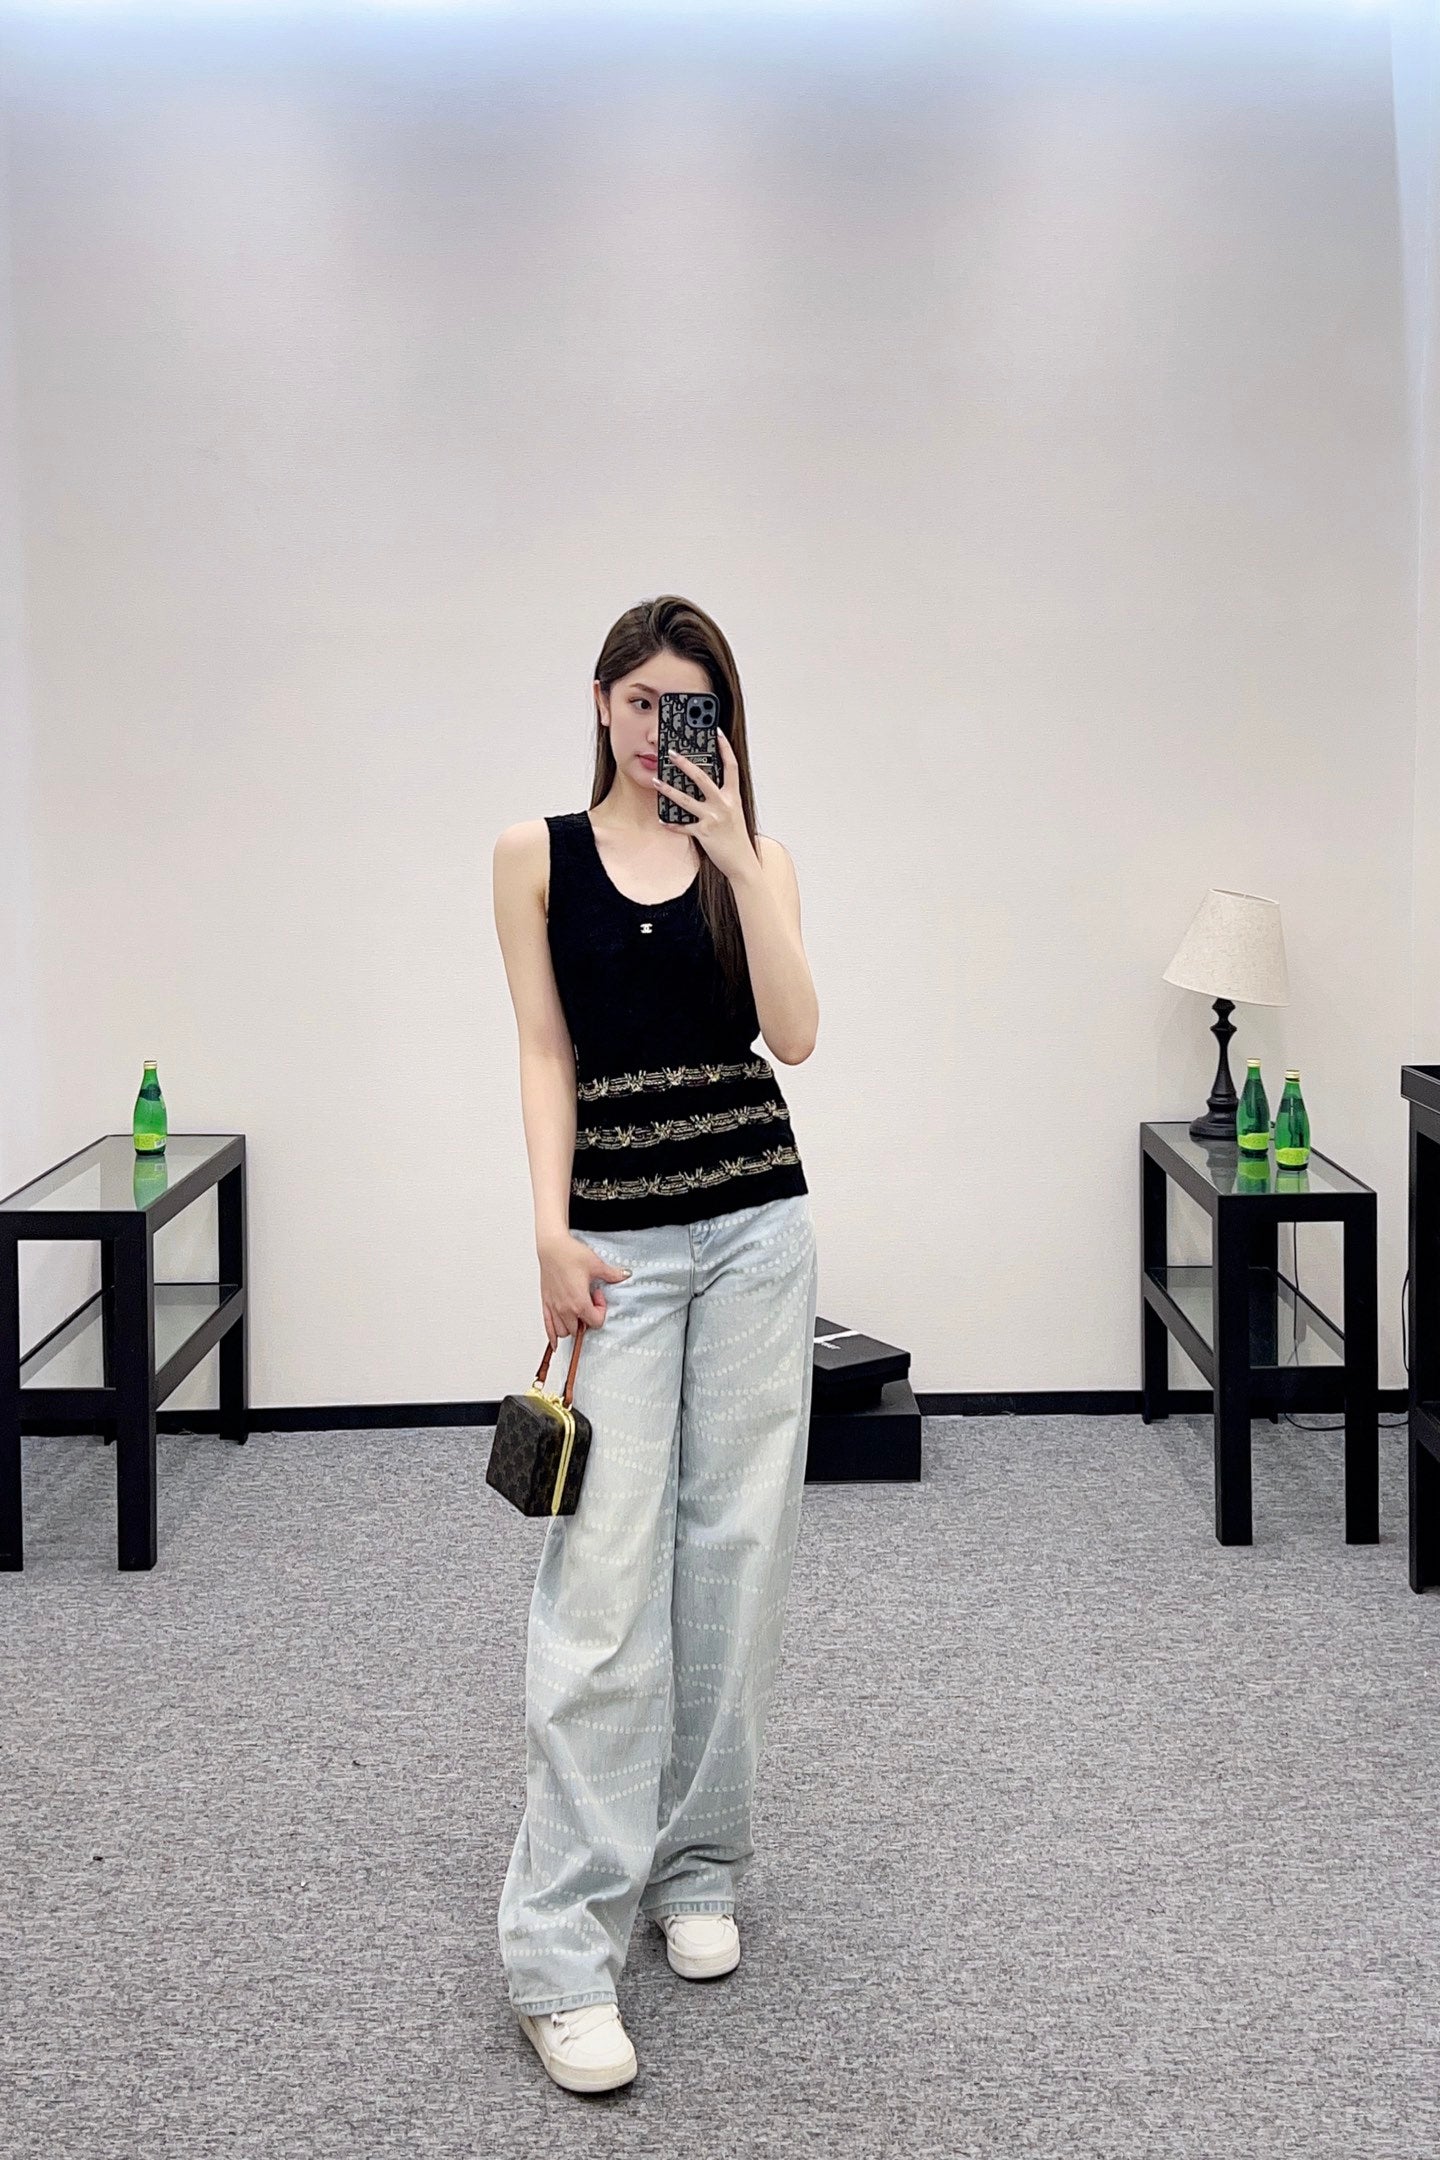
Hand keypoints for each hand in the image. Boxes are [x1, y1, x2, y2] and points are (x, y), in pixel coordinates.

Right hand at [537, 1230, 631, 1347]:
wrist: (551, 1247)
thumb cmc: (570, 1254)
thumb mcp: (596, 1264)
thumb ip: (612, 1274)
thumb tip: (625, 1275)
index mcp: (579, 1302)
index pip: (595, 1322)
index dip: (601, 1310)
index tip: (597, 1294)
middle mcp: (565, 1309)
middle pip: (580, 1329)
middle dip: (587, 1319)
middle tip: (588, 1302)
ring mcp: (554, 1307)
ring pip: (564, 1332)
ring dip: (572, 1327)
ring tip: (576, 1311)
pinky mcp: (545, 1303)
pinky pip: (547, 1327)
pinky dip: (552, 1337)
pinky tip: (555, 1344)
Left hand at [648, 729, 759, 885]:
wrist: (742, 862)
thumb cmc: (737, 837)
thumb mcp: (734, 812)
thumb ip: (722, 797)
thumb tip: (705, 784)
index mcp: (734, 796)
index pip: (731, 766)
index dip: (724, 747)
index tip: (715, 732)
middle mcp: (724, 805)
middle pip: (702, 778)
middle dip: (685, 764)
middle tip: (671, 753)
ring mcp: (713, 819)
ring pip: (686, 800)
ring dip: (668, 790)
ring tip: (656, 781)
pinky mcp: (703, 834)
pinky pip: (683, 826)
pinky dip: (671, 823)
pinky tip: (662, 819)